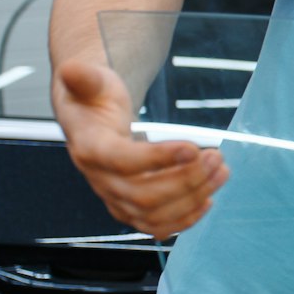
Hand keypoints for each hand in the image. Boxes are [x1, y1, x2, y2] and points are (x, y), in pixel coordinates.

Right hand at [54, 59, 227, 236]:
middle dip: (186, 179)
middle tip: (216, 157)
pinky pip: (155, 225)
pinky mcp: (129, 207)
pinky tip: (208, 200)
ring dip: (193, 198)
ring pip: (154, 214)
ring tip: (221, 172)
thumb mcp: (90, 80)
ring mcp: (114, 197)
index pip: (122, 161)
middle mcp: (100, 179)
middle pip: (144, 194)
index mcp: (90, 147)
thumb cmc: (93, 98)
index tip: (192, 147)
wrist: (89, 119)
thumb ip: (84, 77)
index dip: (158, 158)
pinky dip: (183, 220)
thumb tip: (73, 68)